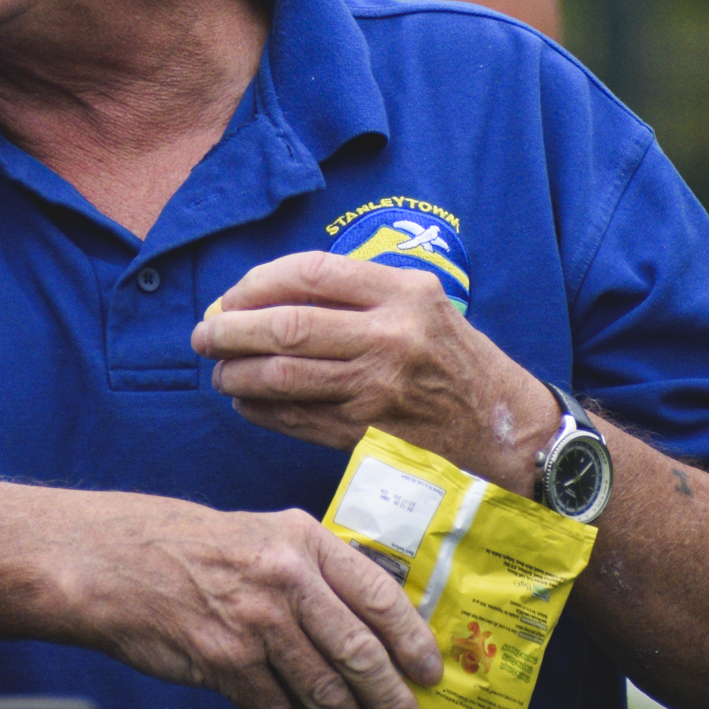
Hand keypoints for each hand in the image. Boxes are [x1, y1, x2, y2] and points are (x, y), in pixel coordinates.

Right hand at [58, 491, 440, 708]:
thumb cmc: (196, 552)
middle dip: (393, 701)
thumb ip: (317, 577)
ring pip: (324, 691)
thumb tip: (373, 641)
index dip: (413, 641)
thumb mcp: (264, 539)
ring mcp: (255, 622)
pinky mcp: (224, 662)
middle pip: (360, 653)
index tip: (432, 675)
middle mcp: (286, 578)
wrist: (116, 563)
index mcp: (304, 540)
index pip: (379, 595)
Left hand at [191, 250, 554, 484]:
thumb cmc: (453, 360)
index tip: (232, 296)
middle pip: (287, 326)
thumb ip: (357, 290)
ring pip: (283, 376)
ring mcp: (378, 390)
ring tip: (220, 370)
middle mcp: (391, 337)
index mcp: (404, 293)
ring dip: (238, 373)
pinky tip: (246, 401)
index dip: (258, 283)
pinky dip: (260, 409)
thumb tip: (264, 293)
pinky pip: (295, 419)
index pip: (311, 273)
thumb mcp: (421, 303)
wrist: (505, 431)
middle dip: (230, 329)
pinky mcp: (368, 434)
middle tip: (204, 334)